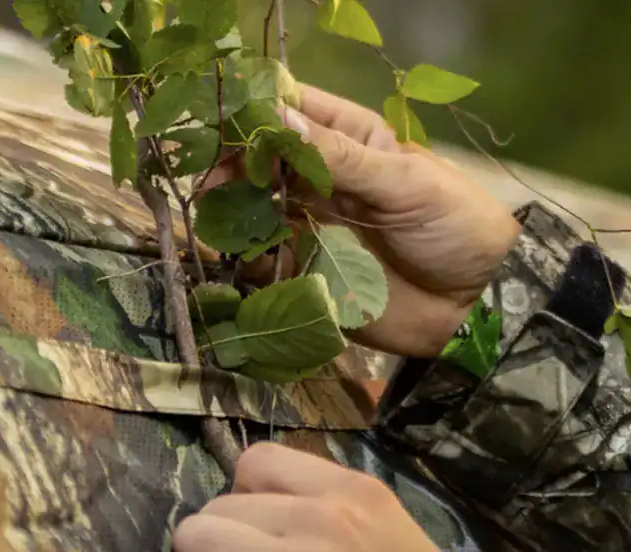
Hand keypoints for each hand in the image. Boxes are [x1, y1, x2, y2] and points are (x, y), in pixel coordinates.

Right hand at [211, 84, 519, 356]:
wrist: (473, 305)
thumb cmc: (454, 228)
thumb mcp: (406, 184)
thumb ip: (342, 158)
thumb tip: (278, 118)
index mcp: (351, 142)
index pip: (294, 113)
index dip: (257, 113)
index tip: (226, 123)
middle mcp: (323, 181)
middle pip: (263, 163)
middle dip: (233, 167)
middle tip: (211, 180)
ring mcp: (311, 227)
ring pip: (255, 211)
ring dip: (233, 213)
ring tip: (215, 218)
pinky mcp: (307, 271)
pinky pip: (264, 262)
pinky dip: (247, 259)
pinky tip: (237, 257)